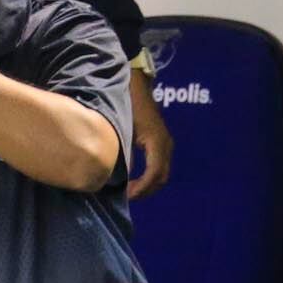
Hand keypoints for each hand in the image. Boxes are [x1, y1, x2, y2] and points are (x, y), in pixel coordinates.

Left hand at [126, 74, 174, 199]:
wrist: (135, 86)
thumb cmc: (126, 105)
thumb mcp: (121, 129)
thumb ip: (122, 152)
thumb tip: (117, 174)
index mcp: (157, 142)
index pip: (155, 173)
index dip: (142, 187)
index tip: (127, 195)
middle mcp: (165, 145)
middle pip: (161, 177)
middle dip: (145, 190)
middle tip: (126, 196)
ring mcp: (165, 144)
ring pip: (162, 173)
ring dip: (148, 185)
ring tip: (129, 191)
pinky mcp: (160, 142)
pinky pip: (159, 165)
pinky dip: (149, 176)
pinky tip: (133, 179)